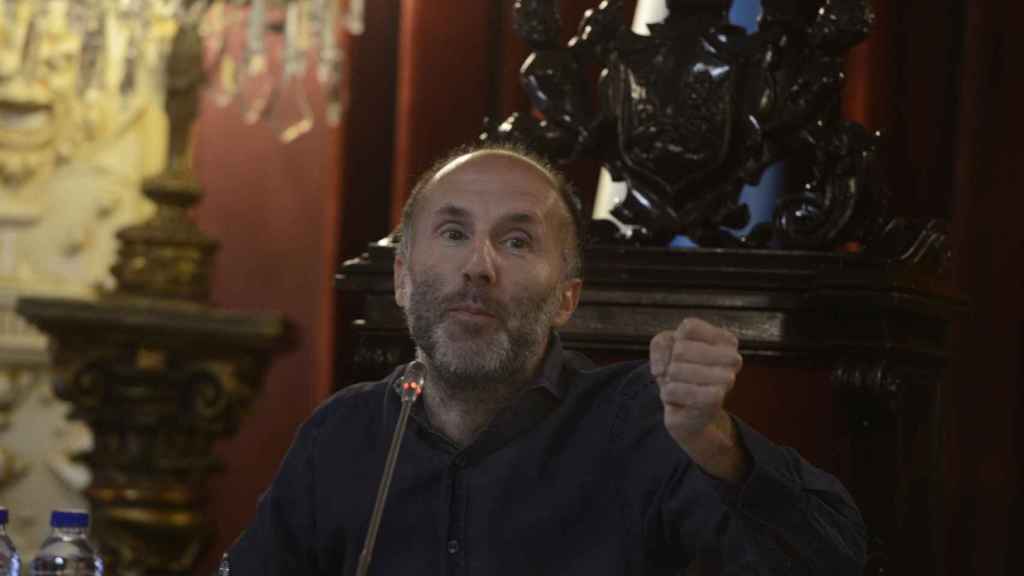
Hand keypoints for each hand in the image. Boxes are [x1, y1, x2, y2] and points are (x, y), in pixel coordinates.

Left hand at [650, 318, 747, 481]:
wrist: (688, 412)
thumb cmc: (680, 372)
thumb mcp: (667, 347)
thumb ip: (661, 344)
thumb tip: (663, 369)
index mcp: (725, 340)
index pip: (689, 327)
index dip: (675, 340)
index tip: (682, 353)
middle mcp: (732, 357)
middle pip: (680, 348)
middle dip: (671, 363)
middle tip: (681, 375)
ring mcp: (727, 379)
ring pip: (676, 369)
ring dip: (669, 380)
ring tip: (681, 387)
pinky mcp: (715, 400)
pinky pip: (675, 389)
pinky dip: (668, 393)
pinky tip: (678, 399)